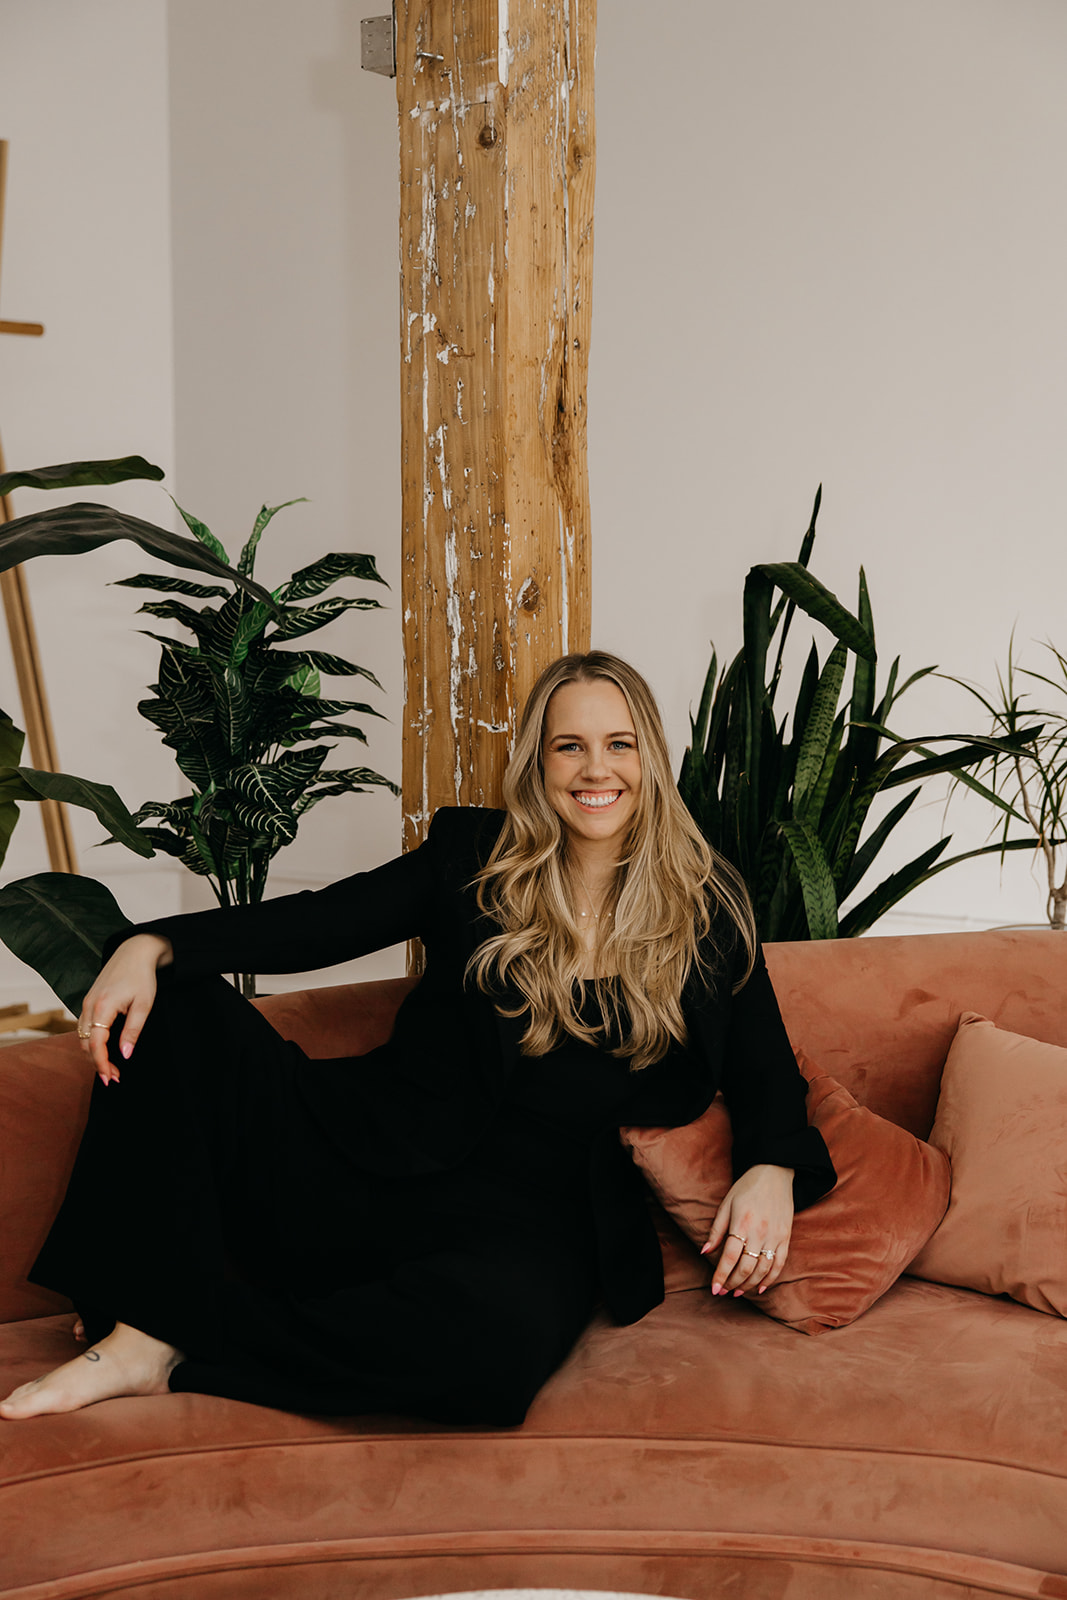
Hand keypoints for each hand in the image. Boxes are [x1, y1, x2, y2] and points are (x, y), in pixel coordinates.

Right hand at [76, 934, 172, 1084]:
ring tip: (111, 1067)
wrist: (135, 951)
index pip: (96, 1044)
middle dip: (97, 1063)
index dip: (102, 1064)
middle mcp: (90, 1005)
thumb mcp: (144, 1005)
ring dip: (93, 1054)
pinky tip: (104, 1049)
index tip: (111, 1078)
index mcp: (103, 1006)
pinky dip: (91, 1041)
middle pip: (85, 1043)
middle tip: (114, 1077)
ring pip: (82, 1036)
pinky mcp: (89, 1000)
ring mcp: (87, 1002)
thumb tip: (125, 1054)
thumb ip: (133, 1031)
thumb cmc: (142, 976)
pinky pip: (84, 1027)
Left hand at [701, 1163, 793, 1296]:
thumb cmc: (747, 1187)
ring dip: (749, 1285)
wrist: (775, 1172)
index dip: (721, 1276)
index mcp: (742, 1223)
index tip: (714, 1289)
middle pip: (746, 1267)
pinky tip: (760, 1288)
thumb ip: (716, 1230)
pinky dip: (770, 1279)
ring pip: (762, 1270)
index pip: (729, 1257)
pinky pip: (779, 1264)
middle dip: (733, 1283)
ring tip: (738, 1292)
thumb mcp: (726, 1203)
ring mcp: (775, 1236)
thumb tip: (704, 1252)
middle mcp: (760, 1232)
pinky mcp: (786, 1237)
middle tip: (724, 1292)